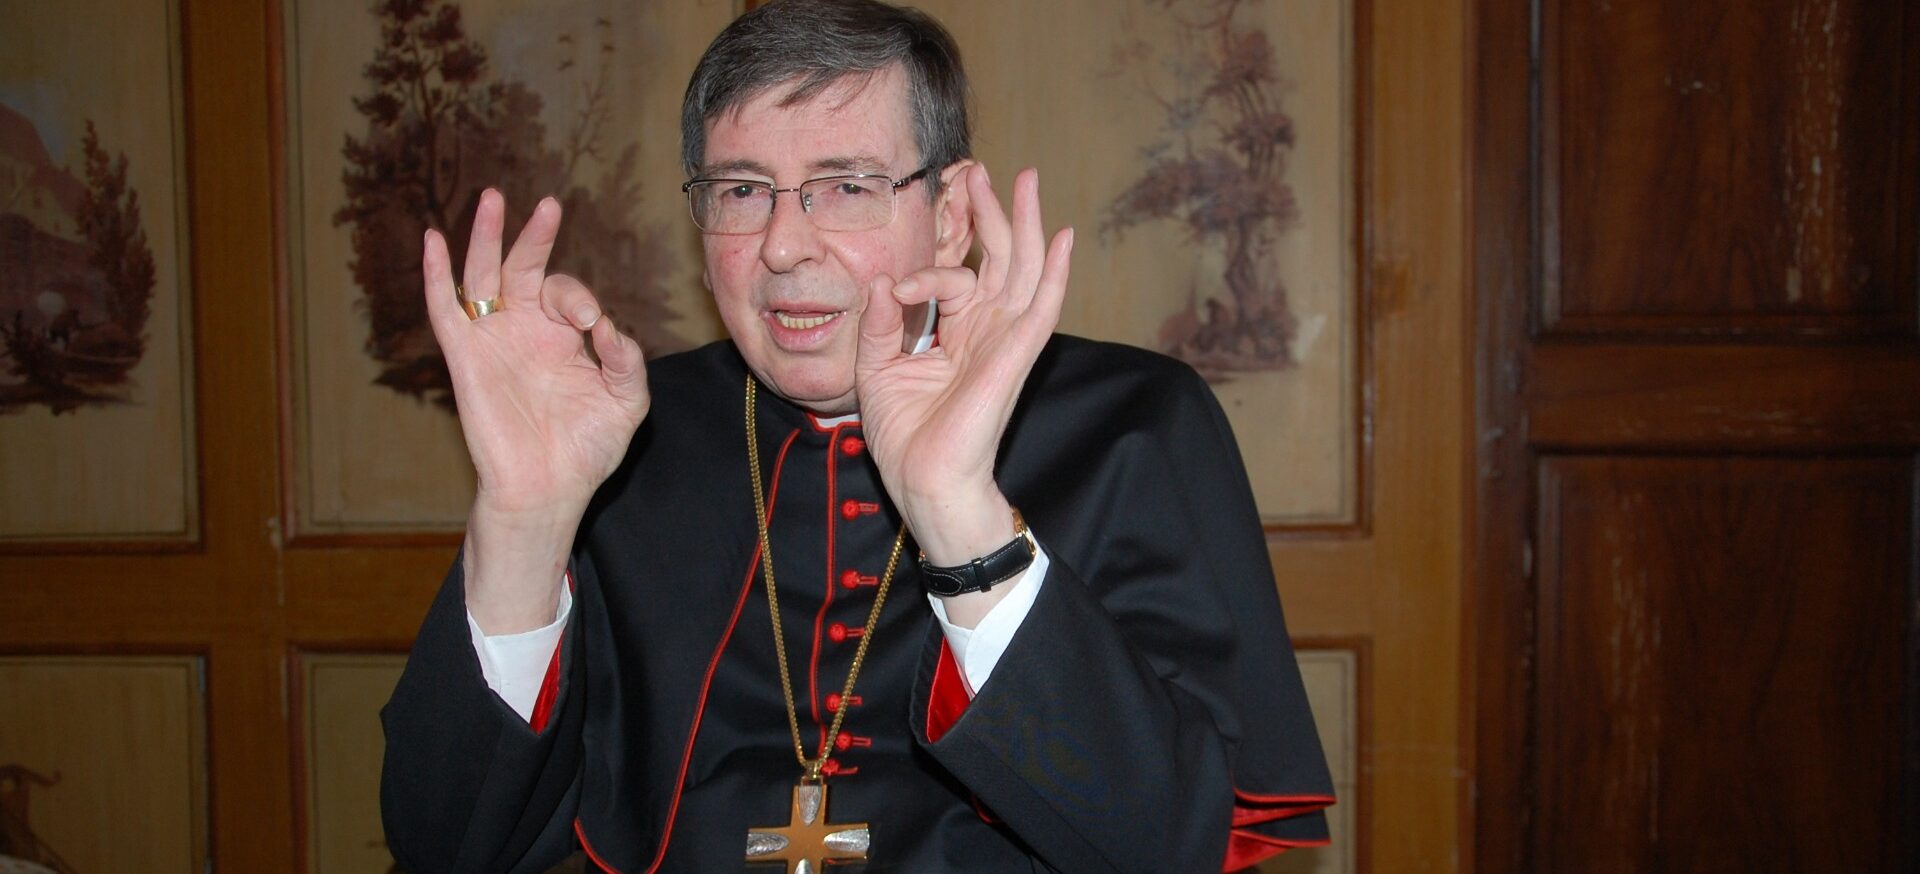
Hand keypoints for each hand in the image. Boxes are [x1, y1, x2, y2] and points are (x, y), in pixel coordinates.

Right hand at [422, 190, 648, 631]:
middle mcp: (524, 331)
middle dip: (534, 237)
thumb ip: (627, 359)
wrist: (548, 490)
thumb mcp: (626, 401)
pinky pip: (445, 309)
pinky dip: (436, 274)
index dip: (579, 297)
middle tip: (548, 205)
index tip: (590, 325)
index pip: (566, 293)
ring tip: (492, 199)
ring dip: (486, 238)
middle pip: (524, 269)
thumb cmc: (587, 450)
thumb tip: (606, 325)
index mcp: (561, 337)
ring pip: (483, 277)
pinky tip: (433, 239)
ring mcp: (492, 341)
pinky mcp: (465, 358)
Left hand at [854, 165, 1072, 568]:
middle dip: (990, 212)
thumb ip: (881, 323)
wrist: (925, 483)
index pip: (955, 275)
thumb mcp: (876, 368)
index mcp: (955, 333)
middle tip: (978, 170)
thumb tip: (883, 279)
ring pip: (1023, 270)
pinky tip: (1062, 236)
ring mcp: (1003, 341)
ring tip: (1026, 179)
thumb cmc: (906, 438)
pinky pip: (1040, 307)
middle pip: (997, 259)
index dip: (932, 259)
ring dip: (1024, 224)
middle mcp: (985, 331)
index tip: (899, 274)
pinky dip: (1054, 272)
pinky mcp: (1014, 356)